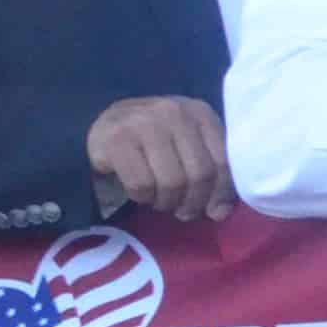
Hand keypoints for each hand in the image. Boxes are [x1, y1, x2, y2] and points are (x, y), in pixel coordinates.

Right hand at [84, 96, 233, 222]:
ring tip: (161, 201)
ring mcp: (144, 123)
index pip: (224, 160)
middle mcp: (174, 112)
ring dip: (167, 202)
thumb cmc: (154, 140)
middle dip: (193, 202)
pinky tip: (141, 193)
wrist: (103, 126)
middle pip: (199, 174)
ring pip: (172, 182)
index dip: (221, 192)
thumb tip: (220, 213)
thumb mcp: (187, 147)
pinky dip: (143, 198)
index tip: (215, 211)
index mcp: (200, 112)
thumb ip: (210, 174)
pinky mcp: (117, 139)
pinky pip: (142, 184)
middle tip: (183, 210)